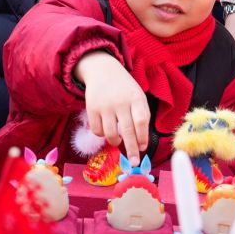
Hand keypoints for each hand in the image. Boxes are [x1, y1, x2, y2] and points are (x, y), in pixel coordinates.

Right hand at [74, 51, 149, 165]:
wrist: (103, 70)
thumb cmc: (124, 89)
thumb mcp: (137, 97)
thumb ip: (140, 116)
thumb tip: (140, 143)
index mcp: (136, 98)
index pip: (141, 121)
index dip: (143, 137)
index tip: (143, 148)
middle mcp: (121, 102)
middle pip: (128, 131)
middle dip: (131, 150)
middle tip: (133, 162)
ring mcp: (105, 105)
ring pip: (110, 133)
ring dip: (115, 142)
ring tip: (118, 140)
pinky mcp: (91, 108)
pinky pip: (97, 130)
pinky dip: (102, 134)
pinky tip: (105, 128)